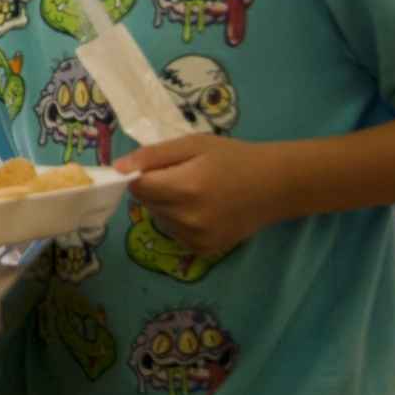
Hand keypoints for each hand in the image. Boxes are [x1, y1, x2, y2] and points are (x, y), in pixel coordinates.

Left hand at [115, 135, 291, 256]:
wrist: (277, 185)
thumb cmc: (234, 158)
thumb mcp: (193, 144)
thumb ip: (153, 156)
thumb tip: (117, 168)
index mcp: (184, 188)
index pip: (136, 187)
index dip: (142, 175)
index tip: (158, 167)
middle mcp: (188, 218)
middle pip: (146, 203)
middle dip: (155, 189)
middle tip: (184, 176)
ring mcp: (197, 238)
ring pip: (159, 219)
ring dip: (167, 206)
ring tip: (197, 193)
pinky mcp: (204, 250)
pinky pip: (174, 233)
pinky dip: (180, 222)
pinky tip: (204, 210)